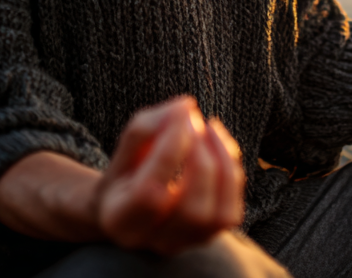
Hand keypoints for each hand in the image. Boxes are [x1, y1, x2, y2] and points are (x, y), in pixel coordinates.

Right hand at [95, 96, 244, 254]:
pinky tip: (217, 141)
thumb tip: (185, 108)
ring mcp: (184, 243)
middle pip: (189, 209)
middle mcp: (153, 242)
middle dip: (199, 156)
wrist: (134, 203)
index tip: (180, 113)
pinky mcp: (209, 236)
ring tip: (207, 126)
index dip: (171, 148)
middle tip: (194, 119)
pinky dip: (231, 170)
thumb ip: (145, 127)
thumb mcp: (125, 147)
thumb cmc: (129, 169)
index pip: (150, 192)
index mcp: (120, 219)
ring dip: (220, 162)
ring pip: (216, 215)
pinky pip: (230, 211)